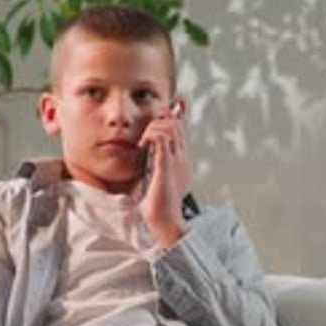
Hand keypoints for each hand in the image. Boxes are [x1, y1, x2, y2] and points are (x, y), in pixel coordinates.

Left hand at [138, 98, 192, 248]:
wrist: (165, 221)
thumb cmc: (158, 205)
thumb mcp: (158, 178)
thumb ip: (156, 164)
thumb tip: (150, 153)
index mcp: (183, 162)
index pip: (182, 132)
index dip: (177, 115)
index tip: (175, 104)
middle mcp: (183, 159)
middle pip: (177, 126)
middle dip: (163, 118)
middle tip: (152, 120)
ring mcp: (177, 161)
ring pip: (170, 128)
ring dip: (154, 127)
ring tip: (143, 141)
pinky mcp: (166, 166)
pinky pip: (161, 139)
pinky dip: (151, 136)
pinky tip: (142, 144)